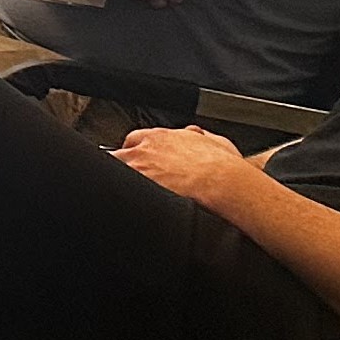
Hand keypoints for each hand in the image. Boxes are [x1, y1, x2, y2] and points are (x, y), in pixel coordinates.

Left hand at [113, 122, 258, 213]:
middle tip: (134, 177)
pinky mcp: (140, 188)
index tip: (141, 160)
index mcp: (160, 138)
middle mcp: (145, 150)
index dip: (136, 151)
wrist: (222, 182)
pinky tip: (132, 203)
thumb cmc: (223, 166)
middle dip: (124, 165)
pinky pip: (123, 192)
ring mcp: (139, 169)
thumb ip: (199, 137)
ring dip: (121, 179)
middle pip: (119, 155)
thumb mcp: (215, 142)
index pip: (134, 140)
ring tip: (130, 193)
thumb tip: (198, 136)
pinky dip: (125, 197)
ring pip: (116, 171)